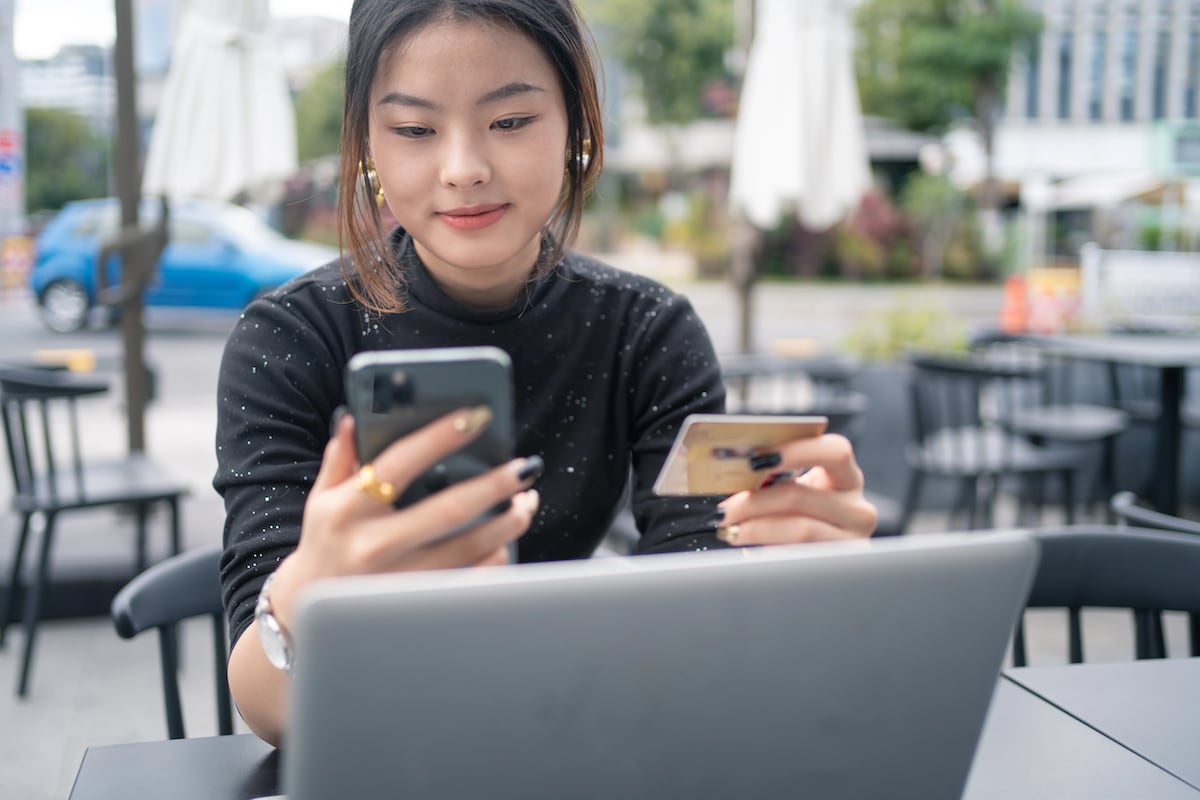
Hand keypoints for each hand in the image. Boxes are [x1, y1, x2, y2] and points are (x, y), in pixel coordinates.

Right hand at [271, 407, 540, 623]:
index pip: (399, 462)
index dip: (439, 437)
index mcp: (348, 509)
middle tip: (525, 466)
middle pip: (447, 509)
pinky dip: (495, 560)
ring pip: (468, 547)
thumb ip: (341, 458)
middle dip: (493, 485)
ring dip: (506, 522)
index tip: (477, 416)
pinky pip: (470, 581)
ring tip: (527, 499)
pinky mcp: (417, 606)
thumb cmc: (326, 543)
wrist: (311, 617)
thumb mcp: (322, 499)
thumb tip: (356, 416)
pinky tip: (507, 540)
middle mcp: (374, 545)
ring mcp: (398, 580)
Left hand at [714, 433, 876, 544]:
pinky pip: (798, 558)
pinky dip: (768, 552)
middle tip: (724, 510)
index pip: (834, 451)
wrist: (816, 555)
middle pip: (800, 496)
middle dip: (754, 501)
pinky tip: (749, 550)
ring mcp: (852, 540)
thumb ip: (772, 476)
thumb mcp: (793, 491)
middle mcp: (856, 508)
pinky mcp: (840, 568)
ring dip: (756, 529)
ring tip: (730, 530)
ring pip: (800, 530)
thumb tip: (731, 469)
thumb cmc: (798, 515)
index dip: (796, 451)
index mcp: (847, 476)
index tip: (755, 459)